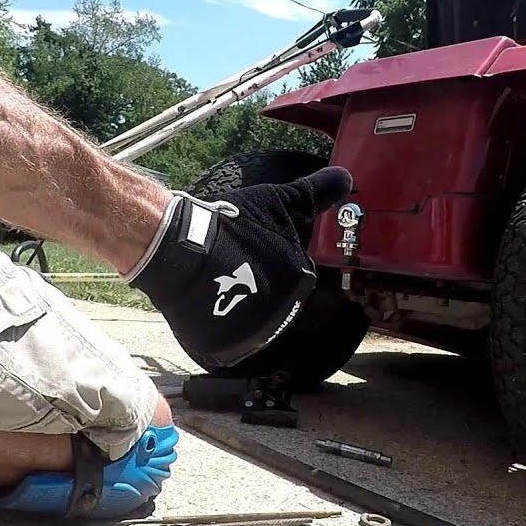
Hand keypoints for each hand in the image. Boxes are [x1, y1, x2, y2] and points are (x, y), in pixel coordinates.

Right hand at [124, 167, 352, 365]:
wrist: (179, 247)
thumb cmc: (231, 223)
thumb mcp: (278, 202)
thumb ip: (315, 193)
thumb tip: (346, 178)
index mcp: (301, 281)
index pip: (292, 273)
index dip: (269, 258)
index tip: (250, 249)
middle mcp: (284, 314)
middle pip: (272, 298)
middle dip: (255, 283)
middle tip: (230, 262)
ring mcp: (255, 335)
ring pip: (250, 320)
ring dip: (237, 306)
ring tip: (214, 280)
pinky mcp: (227, 348)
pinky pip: (229, 340)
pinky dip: (218, 326)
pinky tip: (206, 304)